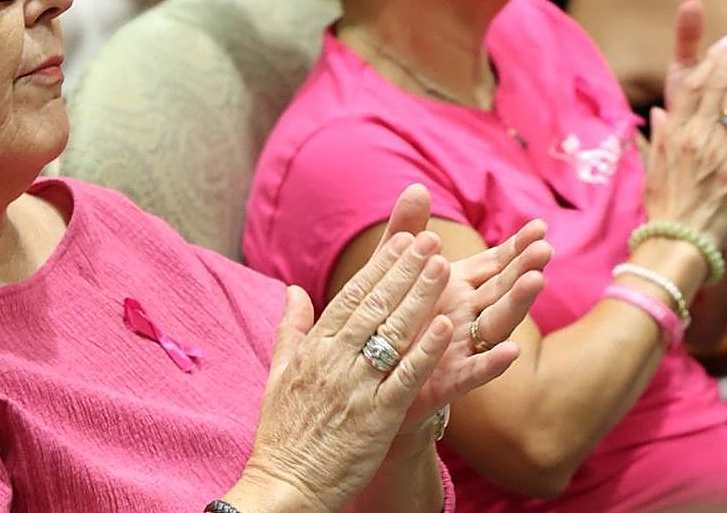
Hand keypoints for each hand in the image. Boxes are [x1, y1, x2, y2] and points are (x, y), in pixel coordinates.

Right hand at [241, 189, 457, 512]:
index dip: (379, 266)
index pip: (351, 296)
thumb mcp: (279, 374)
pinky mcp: (376, 418)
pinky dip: (426, 351)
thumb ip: (291, 329)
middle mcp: (334, 361)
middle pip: (375, 305)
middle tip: (430, 239)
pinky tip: (447, 327)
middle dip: (405, 269)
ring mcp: (356, 388)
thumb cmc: (283, 435)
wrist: (283, 489)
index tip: (402, 238)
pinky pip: (406, 378)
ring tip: (443, 265)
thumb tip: (293, 291)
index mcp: (314, 349)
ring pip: (393, 332)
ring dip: (420, 296)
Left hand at [373, 186, 549, 442]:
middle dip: (523, 268)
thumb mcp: (391, 270)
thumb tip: (417, 187)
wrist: (369, 382)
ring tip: (536, 282)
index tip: (540, 225)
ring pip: (495, 324)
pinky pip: (474, 372)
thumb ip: (405, 231)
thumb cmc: (386, 321)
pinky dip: (493, 362)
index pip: (492, 264)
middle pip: (501, 289)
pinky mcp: (447, 380)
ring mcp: (460, 348)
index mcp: (455, 288)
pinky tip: (512, 351)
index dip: (515, 247)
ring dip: (516, 304)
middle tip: (545, 248)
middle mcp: (464, 316)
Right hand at [647, 0, 726, 246]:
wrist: (675, 239)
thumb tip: (659, 114)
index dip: (707, 53)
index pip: (690, 82)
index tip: (724, 34)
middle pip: (716, 81)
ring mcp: (714, 146)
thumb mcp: (654, 166)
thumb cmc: (664, 207)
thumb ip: (659, 136)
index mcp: (672, 131)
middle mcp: (691, 132)